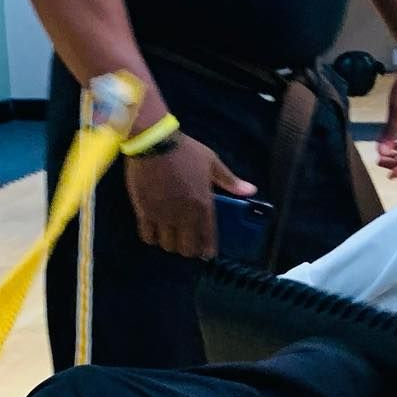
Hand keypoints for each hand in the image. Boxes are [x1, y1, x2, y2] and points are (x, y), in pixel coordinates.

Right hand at [124, 132, 255, 258]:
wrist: (154, 142)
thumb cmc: (185, 151)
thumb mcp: (211, 162)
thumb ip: (230, 180)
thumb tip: (252, 190)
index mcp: (203, 204)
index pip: (208, 237)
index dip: (207, 250)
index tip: (207, 254)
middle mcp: (184, 215)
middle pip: (186, 249)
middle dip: (188, 249)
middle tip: (187, 242)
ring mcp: (163, 215)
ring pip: (167, 245)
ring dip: (170, 243)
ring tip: (170, 236)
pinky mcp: (144, 212)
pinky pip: (148, 236)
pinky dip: (152, 237)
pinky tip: (154, 231)